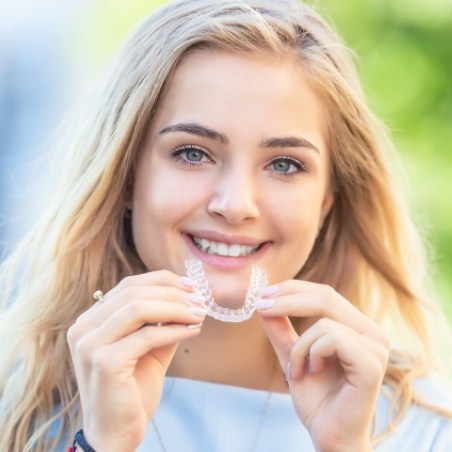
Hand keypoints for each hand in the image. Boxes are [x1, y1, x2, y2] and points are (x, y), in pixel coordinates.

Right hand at [67, 270, 206, 451]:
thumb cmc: (132, 391)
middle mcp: (83, 328)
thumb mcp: (149, 348)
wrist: (116, 434)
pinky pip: (147, 335)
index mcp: (90, 321)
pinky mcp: (105, 362)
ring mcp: (90, 345)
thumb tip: (189, 298)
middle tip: (201, 300)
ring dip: (176, 308)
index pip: (128, 285)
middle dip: (173, 293)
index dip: (162, 281)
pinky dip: (175, 330)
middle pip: (134, 292)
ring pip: (139, 308)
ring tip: (200, 313)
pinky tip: (194, 330)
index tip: (191, 285)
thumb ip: (162, 322)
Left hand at [256, 280, 389, 451]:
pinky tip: (312, 372)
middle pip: (326, 296)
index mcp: (357, 327)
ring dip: (299, 346)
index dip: (292, 289)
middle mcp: (372, 333)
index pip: (324, 294)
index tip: (263, 294)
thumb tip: (264, 301)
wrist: (329, 436)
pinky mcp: (372, 363)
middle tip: (261, 307)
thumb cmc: (316, 399)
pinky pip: (332, 338)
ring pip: (324, 321)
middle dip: (287, 299)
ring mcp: (376, 347)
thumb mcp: (292, 356)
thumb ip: (281, 330)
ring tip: (296, 370)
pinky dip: (311, 354)